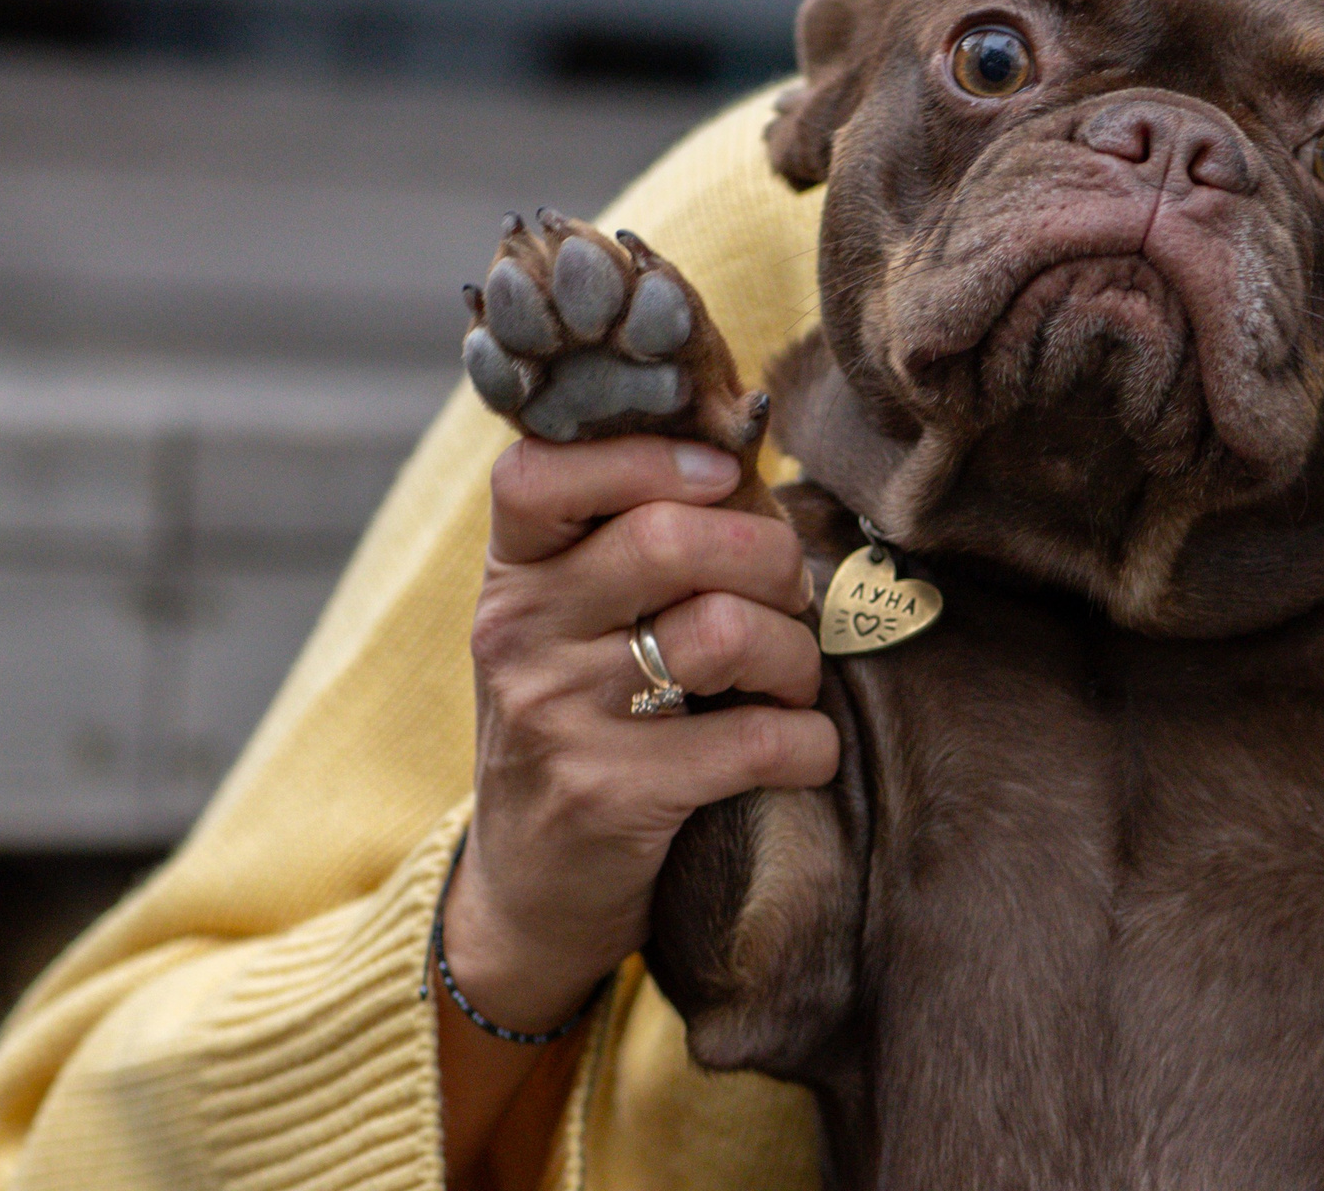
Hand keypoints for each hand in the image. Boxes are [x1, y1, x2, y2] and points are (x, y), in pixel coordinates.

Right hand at [446, 435, 835, 1033]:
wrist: (532, 889)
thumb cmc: (587, 718)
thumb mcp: (576, 619)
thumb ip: (637, 531)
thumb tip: (749, 433)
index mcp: (513, 572)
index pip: (539, 471)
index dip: (647, 456)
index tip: (723, 473)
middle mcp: (518, 633)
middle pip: (669, 539)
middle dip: (769, 556)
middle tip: (792, 590)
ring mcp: (556, 716)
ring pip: (724, 631)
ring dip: (796, 654)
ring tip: (792, 678)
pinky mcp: (608, 797)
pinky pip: (755, 740)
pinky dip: (810, 743)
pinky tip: (803, 751)